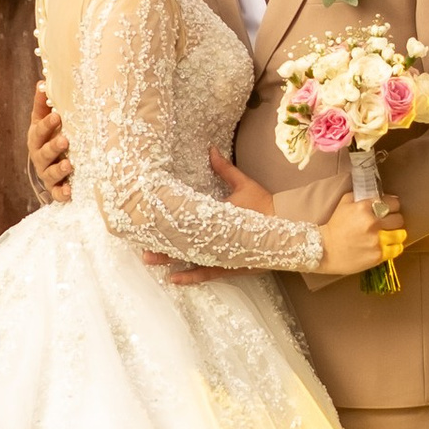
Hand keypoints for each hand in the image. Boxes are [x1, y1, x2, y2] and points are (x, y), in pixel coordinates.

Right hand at [27, 82, 72, 205]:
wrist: (51, 166)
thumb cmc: (51, 136)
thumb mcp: (47, 120)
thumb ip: (44, 103)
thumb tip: (42, 80)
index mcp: (37, 137)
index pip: (39, 129)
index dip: (47, 123)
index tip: (58, 116)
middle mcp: (39, 156)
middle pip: (43, 151)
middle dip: (53, 146)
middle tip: (65, 140)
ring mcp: (46, 173)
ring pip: (50, 172)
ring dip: (58, 169)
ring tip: (69, 164)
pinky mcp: (55, 189)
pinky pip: (57, 193)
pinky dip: (62, 193)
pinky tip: (70, 192)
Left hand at [146, 158, 283, 286]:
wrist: (290, 228)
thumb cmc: (265, 205)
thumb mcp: (244, 185)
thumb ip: (224, 169)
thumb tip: (210, 148)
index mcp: (216, 216)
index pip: (185, 217)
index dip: (166, 218)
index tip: (146, 216)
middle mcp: (214, 238)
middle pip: (181, 239)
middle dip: (160, 239)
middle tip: (139, 240)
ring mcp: (221, 255)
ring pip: (189, 258)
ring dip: (168, 258)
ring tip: (148, 258)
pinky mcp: (229, 267)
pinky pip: (206, 274)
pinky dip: (190, 277)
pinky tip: (173, 279)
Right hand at [317, 186, 403, 280]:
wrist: (325, 250)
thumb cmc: (334, 226)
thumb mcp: (344, 203)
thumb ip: (361, 196)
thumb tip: (379, 194)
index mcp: (365, 207)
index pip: (393, 203)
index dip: (392, 206)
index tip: (389, 210)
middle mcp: (373, 223)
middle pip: (398, 219)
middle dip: (394, 220)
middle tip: (388, 223)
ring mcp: (377, 240)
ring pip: (400, 234)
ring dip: (396, 234)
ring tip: (390, 235)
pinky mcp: (378, 255)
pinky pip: (397, 249)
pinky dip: (394, 247)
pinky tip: (389, 246)